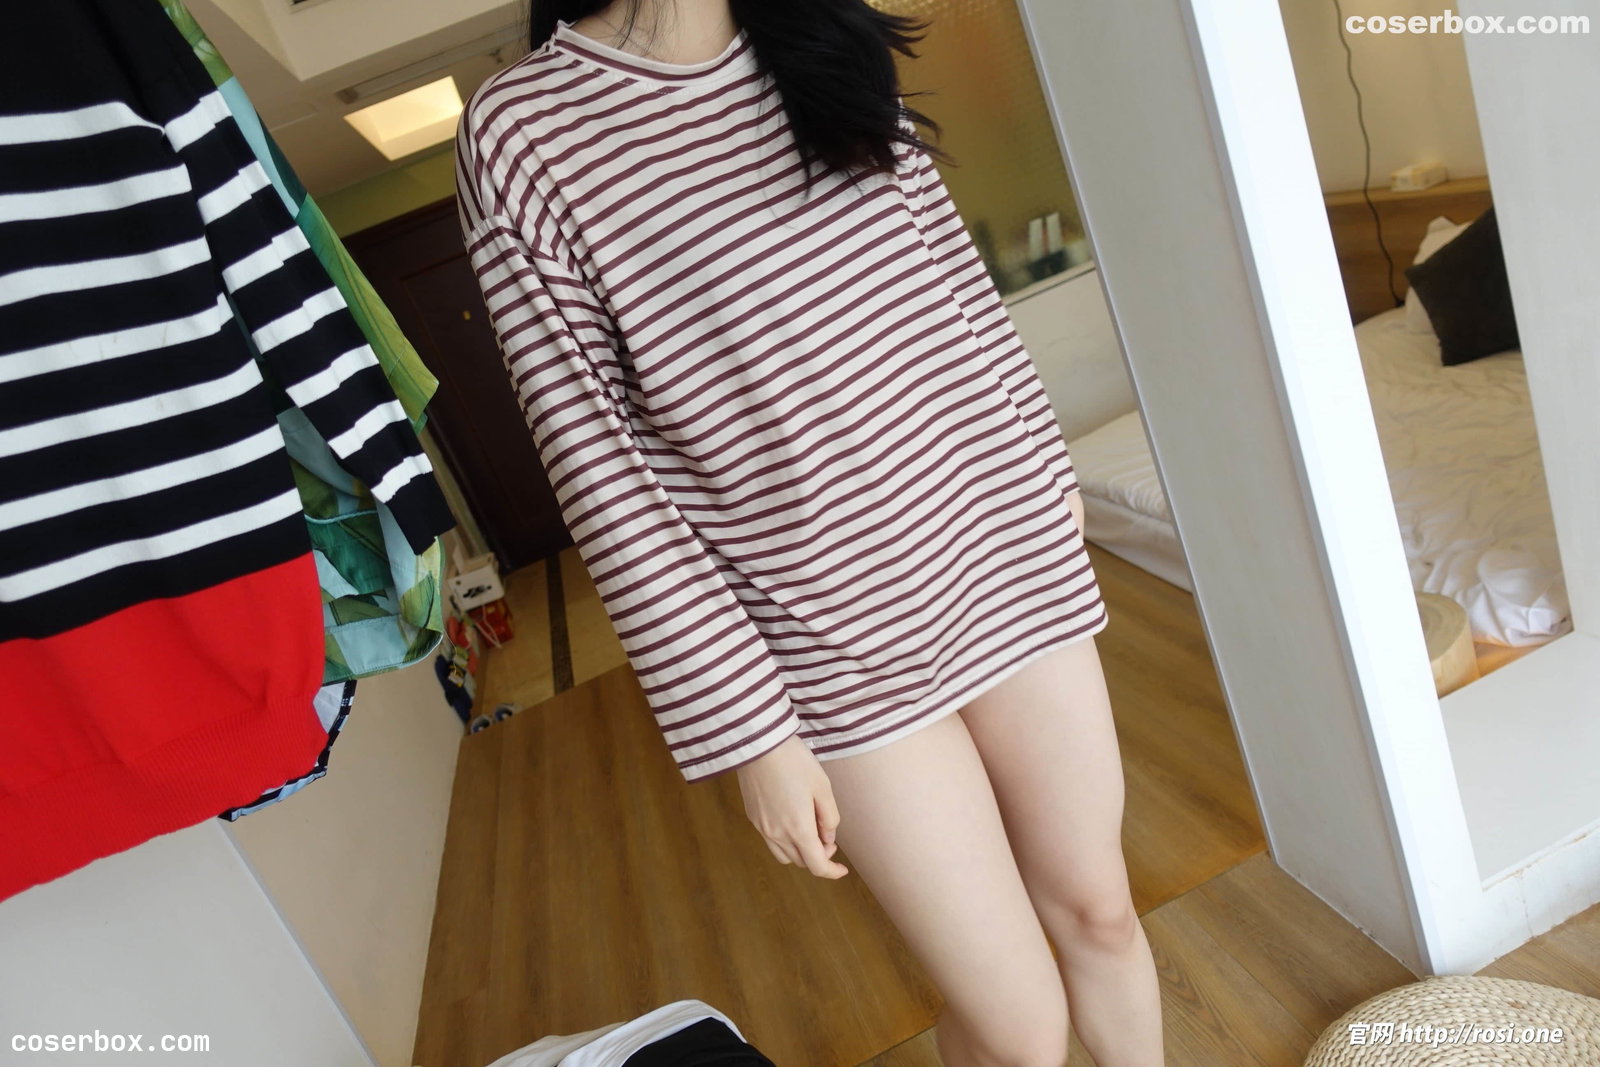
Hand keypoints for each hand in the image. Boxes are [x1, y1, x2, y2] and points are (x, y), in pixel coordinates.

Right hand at [735, 733, 848, 878]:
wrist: (759, 743)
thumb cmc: (794, 761)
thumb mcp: (822, 786)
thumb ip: (830, 817)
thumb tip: (829, 837)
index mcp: (798, 829)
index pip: (817, 865)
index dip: (832, 872)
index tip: (842, 869)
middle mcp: (777, 834)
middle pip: (800, 861)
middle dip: (817, 856)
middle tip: (827, 835)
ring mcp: (761, 827)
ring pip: (784, 855)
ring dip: (800, 851)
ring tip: (809, 828)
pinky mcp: (752, 816)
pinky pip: (771, 840)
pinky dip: (785, 840)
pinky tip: (791, 819)